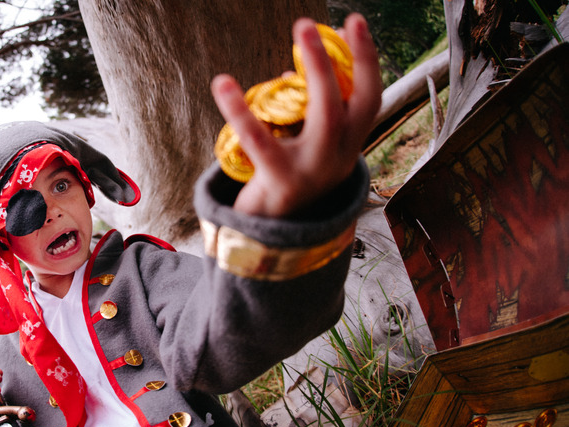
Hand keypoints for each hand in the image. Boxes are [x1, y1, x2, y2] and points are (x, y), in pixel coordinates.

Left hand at [211, 13, 380, 217]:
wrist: (275, 236)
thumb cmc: (290, 178)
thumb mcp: (311, 147)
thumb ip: (313, 115)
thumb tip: (295, 71)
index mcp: (349, 144)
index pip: (369, 97)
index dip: (366, 60)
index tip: (355, 22)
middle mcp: (340, 156)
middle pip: (349, 101)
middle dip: (334, 59)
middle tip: (308, 25)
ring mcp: (315, 169)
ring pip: (322, 113)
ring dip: (312, 71)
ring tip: (287, 41)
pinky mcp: (282, 180)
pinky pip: (261, 140)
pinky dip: (240, 111)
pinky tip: (223, 84)